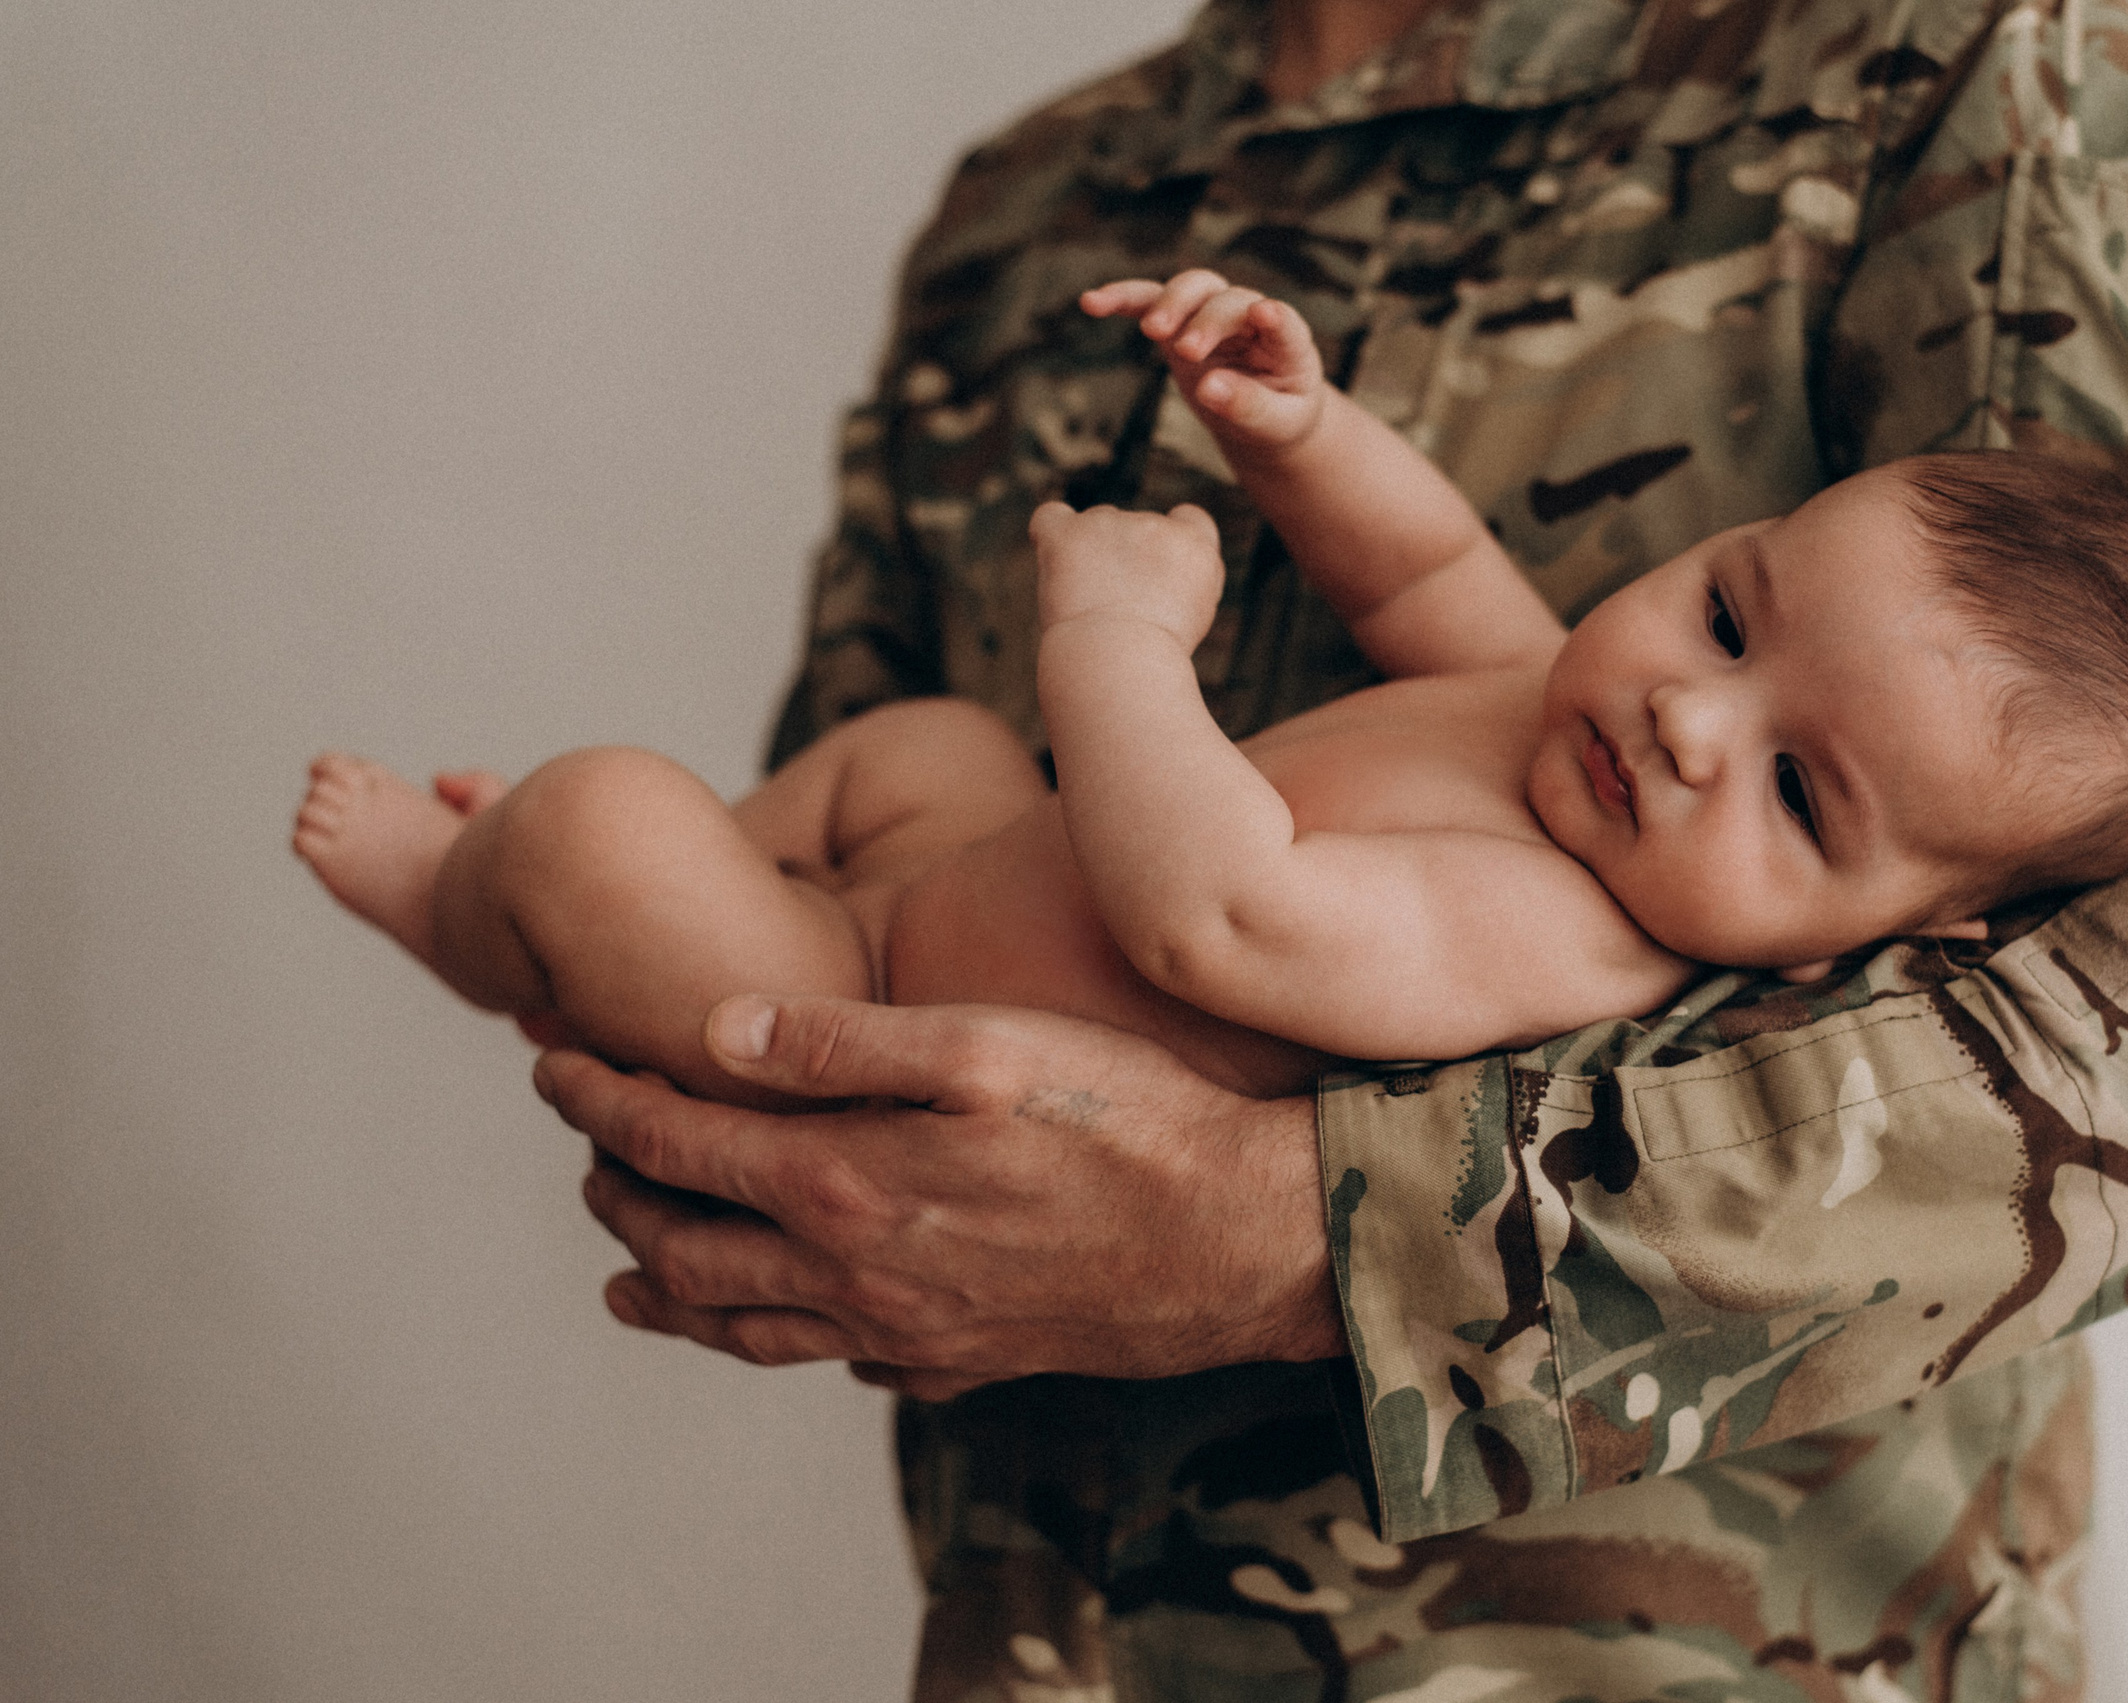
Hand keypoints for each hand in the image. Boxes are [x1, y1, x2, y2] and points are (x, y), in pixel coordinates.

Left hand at [539, 994, 1344, 1397]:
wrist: (1240, 1240)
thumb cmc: (1126, 1119)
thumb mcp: (984, 1045)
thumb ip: (841, 1039)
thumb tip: (715, 1029)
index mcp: (844, 1182)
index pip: (675, 1147)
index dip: (599, 1103)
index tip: (554, 1067)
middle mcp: (855, 1273)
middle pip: (687, 1247)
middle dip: (618, 1194)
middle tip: (591, 1152)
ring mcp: (905, 1328)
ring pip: (744, 1327)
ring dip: (670, 1292)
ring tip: (628, 1274)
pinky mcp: (960, 1359)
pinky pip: (837, 1361)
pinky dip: (779, 1338)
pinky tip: (791, 1319)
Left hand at [1029, 499, 1225, 648]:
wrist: (1121, 663)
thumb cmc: (1157, 657)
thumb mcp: (1193, 617)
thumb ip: (1179, 580)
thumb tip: (1148, 570)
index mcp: (1195, 546)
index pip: (1190, 519)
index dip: (1171, 542)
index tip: (1158, 574)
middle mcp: (1156, 526)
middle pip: (1134, 528)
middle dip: (1123, 561)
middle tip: (1118, 614)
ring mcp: (1111, 524)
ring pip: (1093, 529)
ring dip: (1088, 559)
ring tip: (1090, 610)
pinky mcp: (1069, 534)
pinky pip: (1050, 518)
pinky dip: (1048, 536)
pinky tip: (1053, 560)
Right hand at [1082, 270, 1326, 453]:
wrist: (1263, 417)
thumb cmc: (1277, 418)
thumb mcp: (1274, 424)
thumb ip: (1248, 406)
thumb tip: (1209, 388)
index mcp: (1287, 344)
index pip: (1284, 323)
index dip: (1275, 316)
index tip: (1264, 313)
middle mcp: (1250, 317)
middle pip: (1226, 301)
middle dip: (1206, 322)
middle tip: (1189, 351)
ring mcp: (1212, 314)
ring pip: (1190, 288)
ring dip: (1169, 303)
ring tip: (1151, 331)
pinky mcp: (1179, 324)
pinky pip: (1149, 302)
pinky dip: (1123, 299)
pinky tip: (1091, 302)